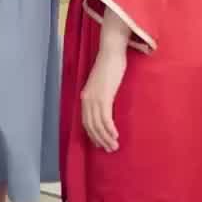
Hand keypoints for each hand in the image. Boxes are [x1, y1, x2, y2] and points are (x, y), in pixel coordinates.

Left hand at [80, 39, 127, 153]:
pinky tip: (115, 135)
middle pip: (90, 126)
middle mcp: (87, 99)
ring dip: (106, 138)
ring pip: (97, 124)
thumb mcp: (103, 84)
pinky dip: (109, 129)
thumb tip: (107, 107)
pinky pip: (105, 118)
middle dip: (99, 139)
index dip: (92, 134)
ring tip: (114, 146)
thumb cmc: (110, 66)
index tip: (99, 144)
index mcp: (85, 96)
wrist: (111, 52)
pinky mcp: (103, 96)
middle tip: (109, 149)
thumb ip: (102, 95)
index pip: (86, 121)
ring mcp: (94, 98)